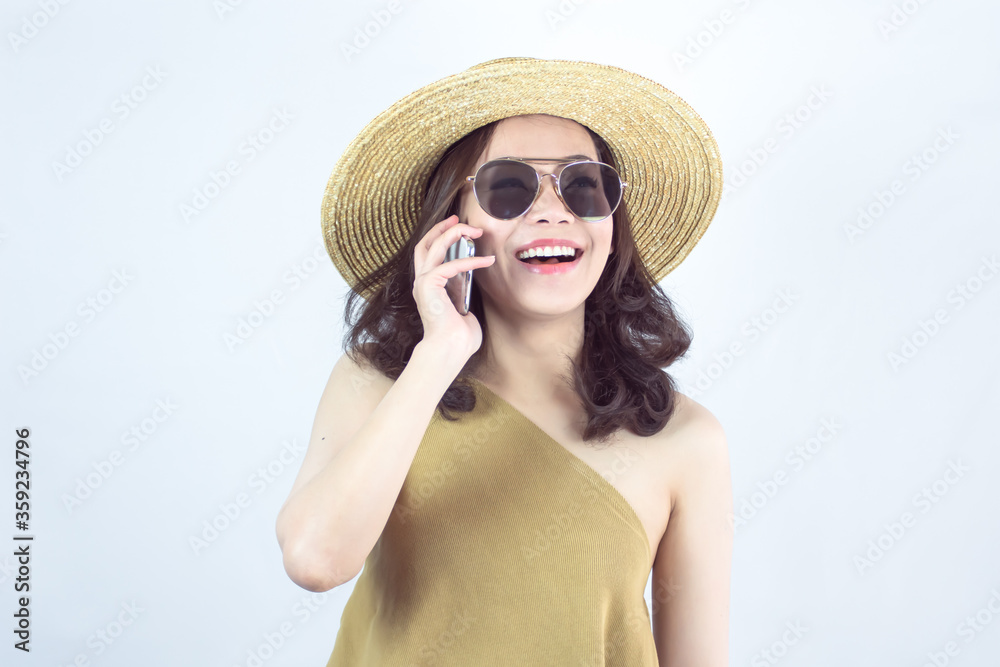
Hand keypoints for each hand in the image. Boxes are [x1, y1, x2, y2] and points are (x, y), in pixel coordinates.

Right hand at [411, 215, 494, 359]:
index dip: (439, 235)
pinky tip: (487, 260)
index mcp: (428, 286)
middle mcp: (422, 282)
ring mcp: (423, 283)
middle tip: (459, 218)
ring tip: (475, 231)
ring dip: (454, 234)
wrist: (450, 349)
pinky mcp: (428, 286)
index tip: (456, 225)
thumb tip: (473, 278)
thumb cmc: (458, 335)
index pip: (428, 252)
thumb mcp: (463, 306)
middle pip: (425, 243)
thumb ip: (463, 290)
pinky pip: (450, 265)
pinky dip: (470, 261)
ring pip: (434, 246)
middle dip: (442, 227)